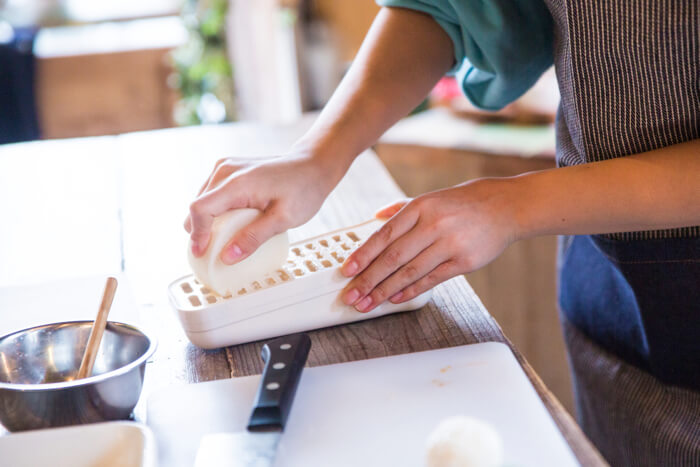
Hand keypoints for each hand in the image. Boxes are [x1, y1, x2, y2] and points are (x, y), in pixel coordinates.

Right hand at [185, 152, 338, 263]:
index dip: (197, 234)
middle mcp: (225, 170)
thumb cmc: (303, 190)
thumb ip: (254, 238)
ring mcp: (226, 166)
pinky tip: (228, 224)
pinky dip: (215, 210)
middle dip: (199, 231)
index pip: (200, 209)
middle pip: (198, 205)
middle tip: (211, 253)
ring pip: (203, 199)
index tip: (200, 254)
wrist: (313, 164)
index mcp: (237, 183)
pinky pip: (212, 193)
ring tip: (220, 240)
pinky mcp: (229, 167)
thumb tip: (226, 258)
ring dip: (207, 221)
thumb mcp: (284, 219)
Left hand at [340, 178, 519, 311]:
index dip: (363, 254)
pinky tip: (395, 299)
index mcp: (420, 207)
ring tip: (368, 303)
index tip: (347, 270)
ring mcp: (449, 244)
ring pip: (409, 272)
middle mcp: (433, 224)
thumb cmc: (463, 203)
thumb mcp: (431, 198)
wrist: (505, 207)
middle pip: (392, 258)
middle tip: (352, 295)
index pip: (384, 234)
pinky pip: (431, 280)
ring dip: (385, 291)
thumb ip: (401, 209)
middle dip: (368, 280)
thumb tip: (375, 219)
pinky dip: (410, 291)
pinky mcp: (464, 262)